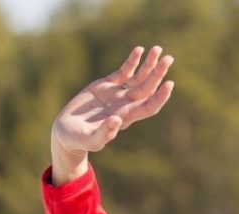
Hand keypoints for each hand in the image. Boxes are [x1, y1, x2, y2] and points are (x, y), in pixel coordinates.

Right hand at [50, 46, 174, 184]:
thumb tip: (117, 120)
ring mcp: (118, 94)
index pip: (149, 106)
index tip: (169, 83)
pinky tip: (140, 49)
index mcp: (125, 117)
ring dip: (149, 64)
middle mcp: (126, 104)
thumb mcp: (90, 139)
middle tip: (169, 58)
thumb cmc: (80, 140)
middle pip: (148, 88)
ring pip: (139, 77)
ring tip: (157, 49)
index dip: (160, 96)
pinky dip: (132, 61)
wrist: (68, 131)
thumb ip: (104, 132)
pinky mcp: (107, 85)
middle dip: (158, 73)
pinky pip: (124, 71)